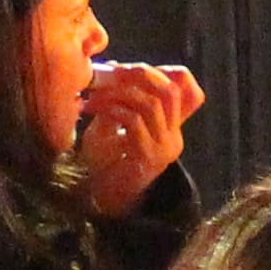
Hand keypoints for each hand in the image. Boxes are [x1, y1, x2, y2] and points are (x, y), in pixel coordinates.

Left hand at [73, 61, 204, 216]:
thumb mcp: (113, 124)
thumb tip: (115, 68)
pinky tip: (91, 109)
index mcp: (170, 129)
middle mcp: (173, 138)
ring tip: (93, 94)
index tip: (119, 67)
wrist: (101, 202)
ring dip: (118, 93)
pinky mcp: (148, 158)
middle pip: (170, 91)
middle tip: (109, 73)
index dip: (152, 71)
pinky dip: (111, 109)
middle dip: (139, 76)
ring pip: (151, 104)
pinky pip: (134, 121)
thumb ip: (120, 101)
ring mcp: (164, 149)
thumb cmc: (103, 163)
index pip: (179, 87)